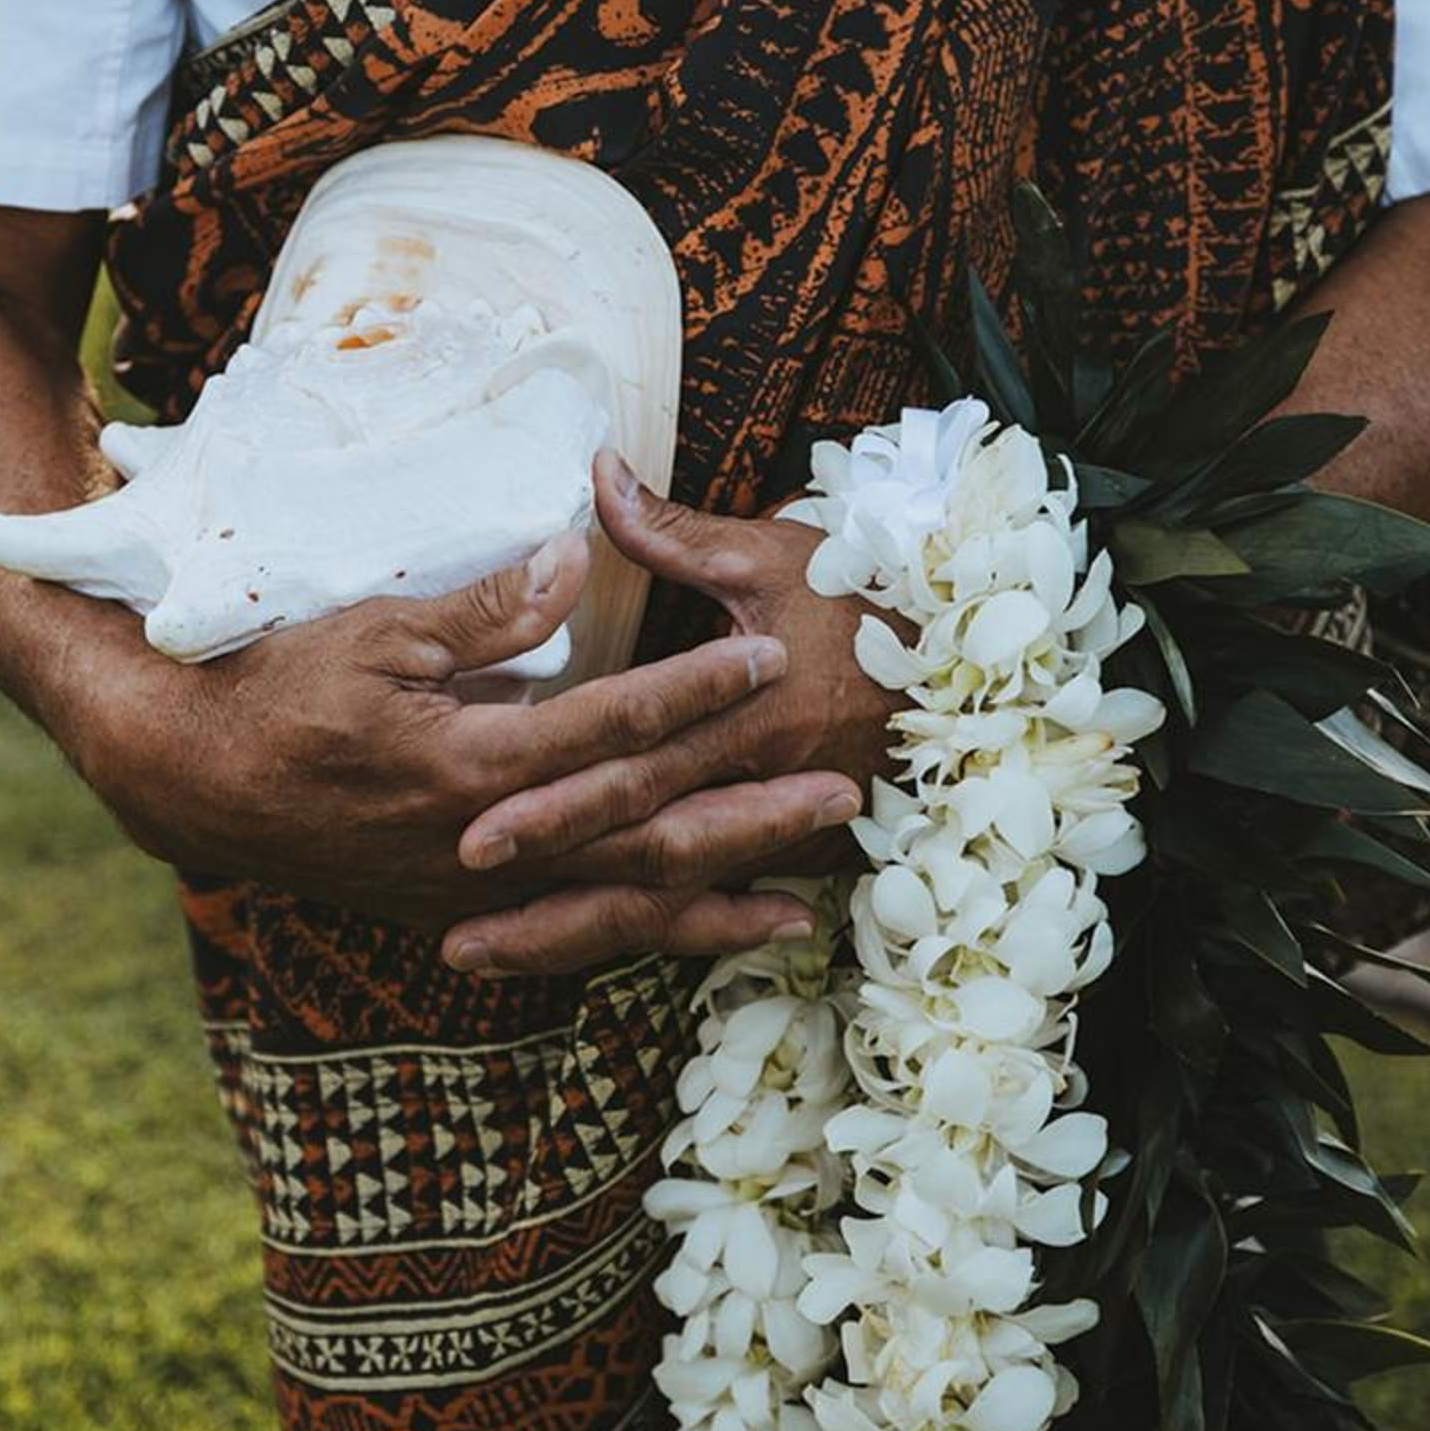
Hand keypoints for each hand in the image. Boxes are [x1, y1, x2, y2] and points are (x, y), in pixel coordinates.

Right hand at [68, 529, 863, 936]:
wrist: (200, 784)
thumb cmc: (282, 689)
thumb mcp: (376, 627)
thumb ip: (486, 605)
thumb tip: (573, 559)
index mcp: (471, 765)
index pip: (610, 726)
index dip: (695, 690)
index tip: (769, 653)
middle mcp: (487, 846)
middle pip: (645, 836)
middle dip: (748, 816)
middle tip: (843, 793)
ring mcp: (480, 894)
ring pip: (621, 907)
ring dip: (720, 901)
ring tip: (810, 895)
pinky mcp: (467, 915)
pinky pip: (579, 934)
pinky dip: (654, 937)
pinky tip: (713, 933)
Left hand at [436, 451, 907, 975]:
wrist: (973, 660)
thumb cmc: (865, 594)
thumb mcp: (770, 553)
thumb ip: (671, 530)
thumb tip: (596, 474)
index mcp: (751, 711)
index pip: (638, 765)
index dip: (558, 801)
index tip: (475, 827)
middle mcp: (760, 784)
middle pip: (639, 848)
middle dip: (546, 882)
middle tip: (456, 907)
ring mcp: (779, 834)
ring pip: (664, 898)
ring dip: (571, 931)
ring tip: (473, 952)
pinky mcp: (795, 856)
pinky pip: (702, 909)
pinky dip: (635, 938)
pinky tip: (560, 957)